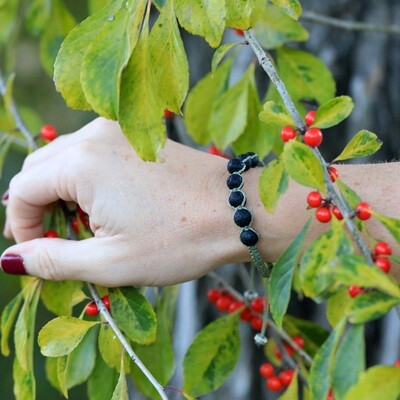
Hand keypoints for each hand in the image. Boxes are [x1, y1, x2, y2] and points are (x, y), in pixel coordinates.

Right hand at [1, 118, 247, 285]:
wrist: (237, 209)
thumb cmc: (180, 239)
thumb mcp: (111, 261)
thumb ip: (54, 259)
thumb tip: (11, 259)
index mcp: (82, 162)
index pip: (22, 190)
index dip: (23, 227)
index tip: (41, 254)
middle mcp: (95, 135)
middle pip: (40, 170)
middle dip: (40, 210)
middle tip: (60, 243)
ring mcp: (118, 130)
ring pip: (66, 161)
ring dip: (64, 195)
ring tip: (88, 229)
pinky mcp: (137, 135)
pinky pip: (93, 154)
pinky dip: (87, 181)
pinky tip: (109, 206)